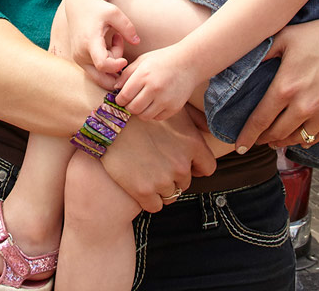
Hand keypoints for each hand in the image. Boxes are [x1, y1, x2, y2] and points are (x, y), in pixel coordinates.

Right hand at [62, 0, 134, 80]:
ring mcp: (78, 59)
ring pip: (100, 75)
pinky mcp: (79, 60)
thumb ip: (127, 27)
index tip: (125, 60)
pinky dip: (105, 64)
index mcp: (89, 42)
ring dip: (111, 65)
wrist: (78, 5)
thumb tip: (137, 42)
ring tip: (115, 42)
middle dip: (116, 71)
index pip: (103, 65)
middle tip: (122, 51)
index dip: (117, 66)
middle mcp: (81, 54)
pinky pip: (95, 71)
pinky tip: (108, 47)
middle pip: (102, 78)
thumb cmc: (97, 8)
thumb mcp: (114, 13)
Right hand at [100, 106, 214, 213]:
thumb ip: (195, 123)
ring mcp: (162, 179)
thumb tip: (207, 130)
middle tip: (157, 164)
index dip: (196, 167)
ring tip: (147, 173)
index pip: (208, 168)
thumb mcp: (173, 111)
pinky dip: (149, 200)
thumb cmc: (142, 113)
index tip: (184, 164)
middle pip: (185, 182)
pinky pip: (155, 206)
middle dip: (174, 176)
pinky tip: (140, 186)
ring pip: (171, 195)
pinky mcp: (143, 191)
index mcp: (192, 145)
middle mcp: (181, 165)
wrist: (110, 120)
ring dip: (161, 188)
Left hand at [117, 46, 199, 120]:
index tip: (121, 97)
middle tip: (131, 100)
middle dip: (129, 106)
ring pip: (144, 116)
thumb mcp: (143, 60)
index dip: (119, 99)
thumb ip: (127, 74)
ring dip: (140, 111)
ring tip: (143, 102)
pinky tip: (154, 103)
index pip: (124, 96)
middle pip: (133, 108)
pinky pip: (157, 118)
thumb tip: (115, 88)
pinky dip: (153, 113)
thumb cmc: (163, 59)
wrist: (189, 62)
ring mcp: (165, 100)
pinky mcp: (174, 107)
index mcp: (144, 75)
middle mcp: (154, 89)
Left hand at [235, 10, 318, 151]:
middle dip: (263, 139)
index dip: (247, 136)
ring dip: (282, 141)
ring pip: (296, 139)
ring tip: (274, 140)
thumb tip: (243, 58)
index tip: (239, 146)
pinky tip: (299, 137)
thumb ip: (264, 51)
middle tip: (256, 140)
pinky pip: (317, 137)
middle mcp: (303, 106)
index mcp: (286, 87)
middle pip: (276, 133)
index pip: (260, 120)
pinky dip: (304, 140)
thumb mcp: (287, 37)